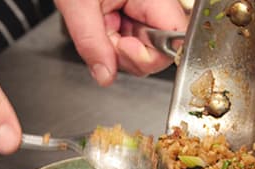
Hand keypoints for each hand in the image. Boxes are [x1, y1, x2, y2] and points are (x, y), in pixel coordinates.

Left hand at [55, 0, 187, 84]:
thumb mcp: (78, 5)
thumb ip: (92, 44)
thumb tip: (105, 76)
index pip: (175, 40)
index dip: (151, 55)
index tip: (123, 46)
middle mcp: (157, 6)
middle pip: (161, 52)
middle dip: (128, 55)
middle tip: (104, 34)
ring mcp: (148, 13)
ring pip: (146, 52)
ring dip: (119, 50)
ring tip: (102, 24)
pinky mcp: (138, 18)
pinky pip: (135, 45)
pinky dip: (116, 44)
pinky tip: (106, 26)